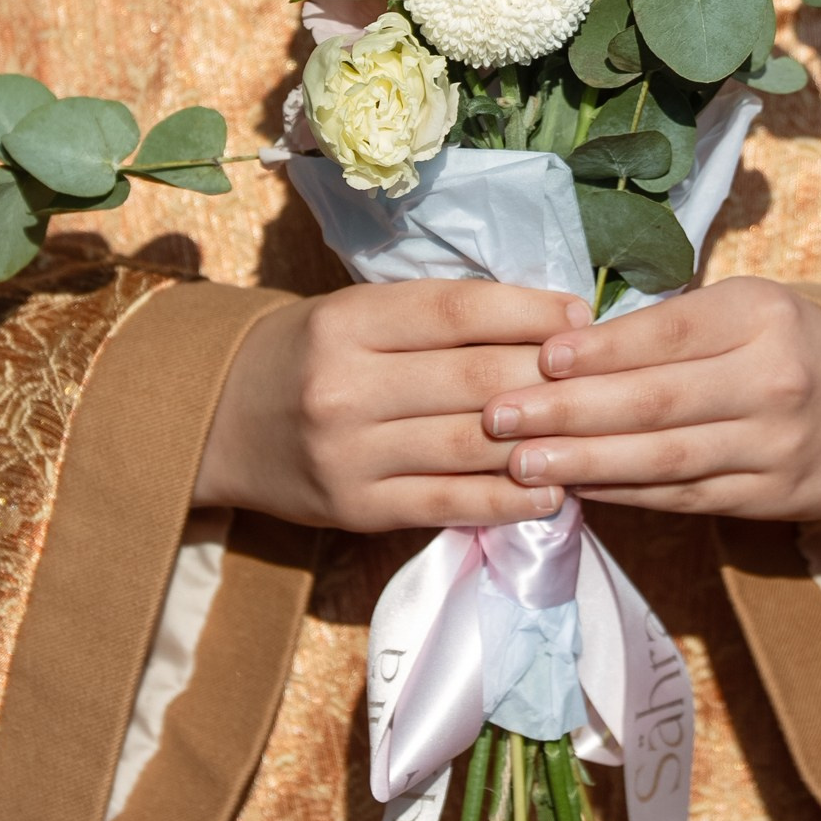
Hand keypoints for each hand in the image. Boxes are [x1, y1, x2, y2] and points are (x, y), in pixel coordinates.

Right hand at [196, 281, 592, 531]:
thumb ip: (436, 318)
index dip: (529, 313)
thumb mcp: (358, 314)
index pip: (457, 311)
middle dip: (549, 377)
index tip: (582, 317)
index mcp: (349, 322)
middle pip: (474, 380)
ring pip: (470, 444)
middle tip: (603, 376)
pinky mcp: (356, 509)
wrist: (217, 419)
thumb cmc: (310, 355)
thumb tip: (546, 322)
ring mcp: (350, 454)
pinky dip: (508, 499)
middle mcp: (345, 387)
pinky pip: (447, 503)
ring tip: (596, 434)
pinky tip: (554, 491)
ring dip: (544, 441)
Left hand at [478, 277, 820, 523]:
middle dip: (568, 409)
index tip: (538, 358)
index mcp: (763, 315)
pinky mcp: (770, 495)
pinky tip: (577, 488)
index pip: (667, 331)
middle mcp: (773, 378)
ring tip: (521, 462)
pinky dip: (625, 493)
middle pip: (655, 399)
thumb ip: (672, 325)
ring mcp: (774, 444)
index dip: (599, 348)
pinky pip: (684, 495)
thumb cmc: (791, 347)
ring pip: (663, 456)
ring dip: (585, 461)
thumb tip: (568, 347)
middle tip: (499, 415)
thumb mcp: (748, 310)